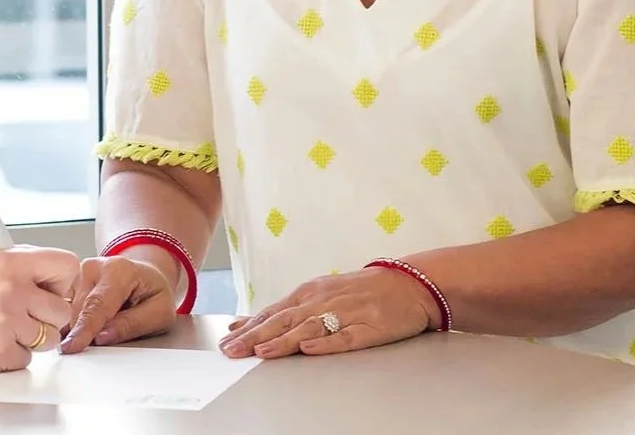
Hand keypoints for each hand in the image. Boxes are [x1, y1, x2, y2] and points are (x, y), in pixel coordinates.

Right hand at [0, 245, 79, 372]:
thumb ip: (20, 262)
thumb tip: (53, 274)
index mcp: (10, 262)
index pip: (67, 266)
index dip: (63, 282)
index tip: (51, 290)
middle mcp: (11, 291)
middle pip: (63, 310)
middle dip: (47, 317)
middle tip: (25, 316)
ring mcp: (4, 323)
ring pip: (48, 339)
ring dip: (31, 339)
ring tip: (3, 329)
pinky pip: (26, 360)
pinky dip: (11, 356)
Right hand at [59, 252, 177, 352]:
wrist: (147, 274)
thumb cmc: (154, 292)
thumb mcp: (160, 312)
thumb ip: (132, 325)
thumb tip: (101, 338)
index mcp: (119, 270)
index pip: (97, 305)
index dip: (85, 328)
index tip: (72, 347)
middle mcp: (94, 267)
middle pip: (81, 312)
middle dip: (90, 333)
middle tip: (113, 334)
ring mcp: (79, 273)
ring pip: (71, 313)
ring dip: (86, 327)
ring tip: (112, 319)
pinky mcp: (70, 282)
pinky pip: (67, 310)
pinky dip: (79, 322)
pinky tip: (94, 321)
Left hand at [219, 267, 436, 358]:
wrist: (407, 283)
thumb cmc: (360, 290)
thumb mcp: (321, 293)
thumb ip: (288, 310)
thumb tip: (249, 323)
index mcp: (310, 293)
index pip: (273, 312)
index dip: (249, 327)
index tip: (226, 340)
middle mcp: (323, 301)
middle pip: (285, 321)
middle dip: (256, 336)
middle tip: (233, 350)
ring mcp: (346, 314)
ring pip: (309, 329)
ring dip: (284, 341)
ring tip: (263, 351)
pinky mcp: (369, 328)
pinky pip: (345, 338)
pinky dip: (326, 343)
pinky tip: (310, 349)